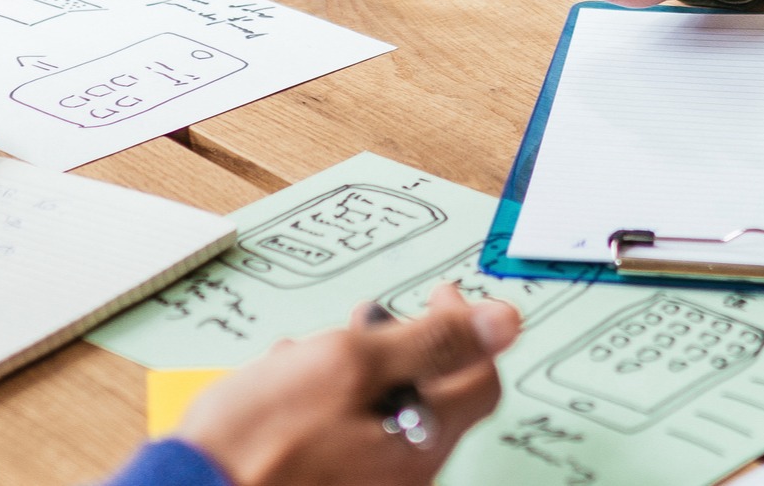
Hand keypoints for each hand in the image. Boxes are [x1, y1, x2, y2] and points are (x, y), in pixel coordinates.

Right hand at [178, 283, 521, 485]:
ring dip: (356, 373)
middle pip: (432, 394)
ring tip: (308, 356)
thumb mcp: (348, 363)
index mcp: (422, 439)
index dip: (467, 326)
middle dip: (398, 347)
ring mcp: (372, 485)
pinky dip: (330, 404)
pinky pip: (353, 438)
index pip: (482, 378)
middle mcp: (407, 473)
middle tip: (360, 324)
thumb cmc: (259, 438)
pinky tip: (289, 388)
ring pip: (386, 411)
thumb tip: (504, 322)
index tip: (438, 297)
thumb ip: (433, 341)